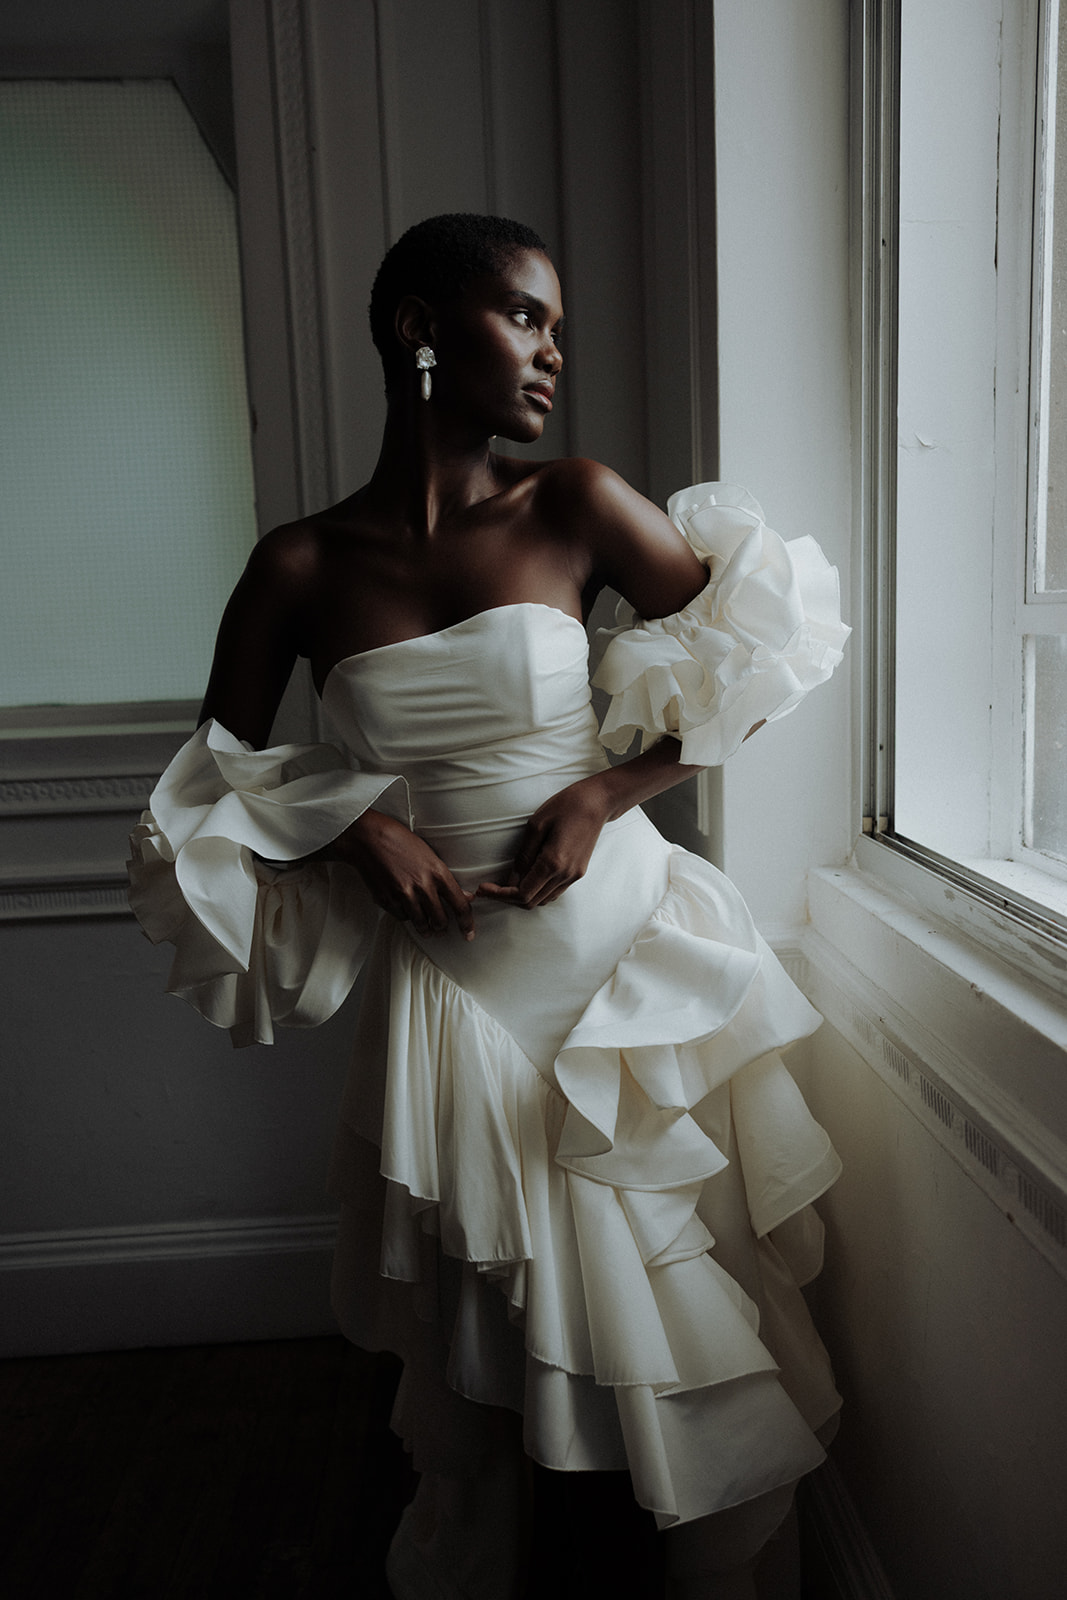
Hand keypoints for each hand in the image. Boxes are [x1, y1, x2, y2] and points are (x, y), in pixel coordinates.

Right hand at [327, 810, 475, 939]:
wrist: (370, 839)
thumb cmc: (401, 842)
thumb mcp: (429, 856)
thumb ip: (446, 879)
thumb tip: (464, 896)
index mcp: (438, 873)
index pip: (460, 905)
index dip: (467, 923)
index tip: (468, 933)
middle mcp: (423, 886)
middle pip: (441, 920)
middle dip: (443, 928)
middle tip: (442, 930)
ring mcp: (404, 894)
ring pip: (421, 923)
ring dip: (426, 929)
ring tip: (428, 930)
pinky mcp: (387, 900)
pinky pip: (403, 917)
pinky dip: (406, 917)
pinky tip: (407, 911)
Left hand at [476, 778, 610, 908]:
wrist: (597, 802)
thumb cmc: (565, 806)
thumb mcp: (536, 825)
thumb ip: (523, 856)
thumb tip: (511, 879)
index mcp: (553, 863)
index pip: (522, 893)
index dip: (499, 895)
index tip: (482, 889)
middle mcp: (565, 875)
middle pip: (531, 902)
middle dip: (508, 898)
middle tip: (489, 888)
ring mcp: (574, 876)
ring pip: (543, 900)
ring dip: (523, 897)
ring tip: (506, 884)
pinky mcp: (578, 873)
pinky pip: (554, 892)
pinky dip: (537, 891)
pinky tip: (526, 879)